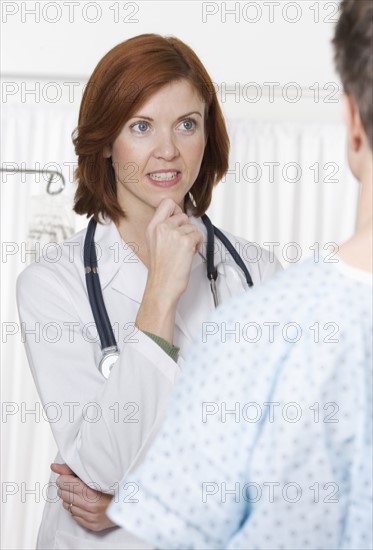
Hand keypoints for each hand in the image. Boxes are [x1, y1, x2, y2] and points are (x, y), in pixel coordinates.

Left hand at [51, 463, 115, 531]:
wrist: (128, 502)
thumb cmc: (111, 486)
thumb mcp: (93, 474)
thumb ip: (71, 471)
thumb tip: (54, 466)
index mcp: (91, 491)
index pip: (65, 484)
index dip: (63, 479)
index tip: (66, 477)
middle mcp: (90, 506)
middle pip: (64, 495)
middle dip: (65, 488)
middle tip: (72, 484)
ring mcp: (91, 517)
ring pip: (67, 506)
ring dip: (70, 499)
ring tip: (79, 493)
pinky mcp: (92, 525)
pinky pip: (74, 517)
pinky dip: (76, 509)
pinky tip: (83, 503)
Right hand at [136, 198, 202, 340]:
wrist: (162, 286)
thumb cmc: (161, 270)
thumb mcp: (155, 243)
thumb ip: (164, 228)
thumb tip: (180, 218)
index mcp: (152, 227)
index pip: (166, 203)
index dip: (176, 210)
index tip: (178, 221)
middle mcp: (162, 227)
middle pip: (183, 215)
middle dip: (186, 228)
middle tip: (181, 242)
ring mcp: (174, 233)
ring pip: (192, 226)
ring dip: (193, 238)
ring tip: (185, 251)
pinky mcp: (186, 241)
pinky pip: (199, 234)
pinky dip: (198, 244)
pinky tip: (190, 253)